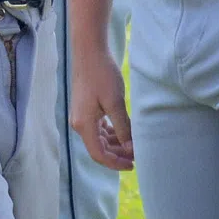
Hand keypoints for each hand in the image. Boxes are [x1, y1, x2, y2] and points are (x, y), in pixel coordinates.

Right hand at [68, 44, 134, 171]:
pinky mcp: (87, 110)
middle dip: (118, 155)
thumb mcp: (115, 102)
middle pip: (99, 149)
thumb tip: (130, 148)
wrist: (90, 53)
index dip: (115, 163)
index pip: (99, 154)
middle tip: (137, 157)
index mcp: (84, 125)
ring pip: (100, 139)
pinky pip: (100, 129)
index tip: (133, 165)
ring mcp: (82, 117)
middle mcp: (80, 124)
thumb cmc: (102, 75)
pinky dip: (112, 134)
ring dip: (116, 145)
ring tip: (134, 147)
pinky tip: (125, 134)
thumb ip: (123, 126)